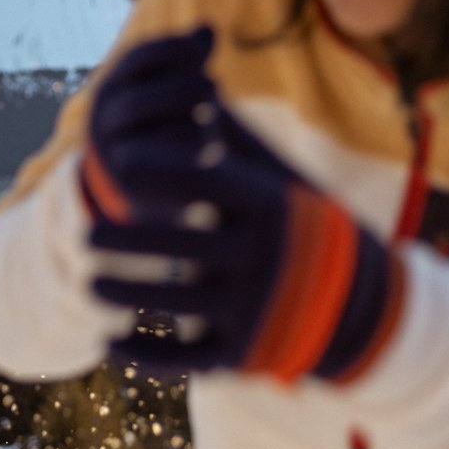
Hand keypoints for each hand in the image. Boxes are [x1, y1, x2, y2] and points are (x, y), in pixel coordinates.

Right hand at [80, 26, 287, 223]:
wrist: (140, 175)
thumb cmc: (161, 116)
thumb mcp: (169, 84)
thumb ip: (188, 59)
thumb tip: (208, 28)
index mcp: (113, 86)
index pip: (136, 59)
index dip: (171, 49)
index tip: (200, 51)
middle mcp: (104, 117)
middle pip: (141, 100)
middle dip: (183, 88)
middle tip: (215, 85)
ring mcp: (115, 152)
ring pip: (151, 137)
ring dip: (190, 121)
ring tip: (212, 115)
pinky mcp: (132, 180)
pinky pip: (164, 165)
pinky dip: (190, 151)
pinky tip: (209, 144)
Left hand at [88, 141, 403, 382]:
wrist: (364, 307)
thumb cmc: (305, 228)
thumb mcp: (282, 183)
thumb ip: (238, 143)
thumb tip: (203, 91)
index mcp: (270, 208)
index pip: (207, 182)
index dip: (160, 168)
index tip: (119, 161)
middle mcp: (262, 256)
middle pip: (181, 244)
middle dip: (127, 239)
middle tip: (84, 231)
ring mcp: (254, 308)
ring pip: (174, 302)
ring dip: (126, 292)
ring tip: (89, 282)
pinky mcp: (247, 353)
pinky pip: (186, 357)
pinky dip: (145, 354)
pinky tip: (108, 342)